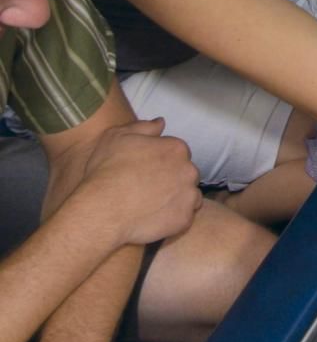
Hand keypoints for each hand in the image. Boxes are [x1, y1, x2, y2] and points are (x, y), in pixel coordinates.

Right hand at [79, 118, 200, 245]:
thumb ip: (143, 127)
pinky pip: (185, 216)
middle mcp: (189, 170)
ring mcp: (189, 195)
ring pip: (189, 195)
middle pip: (186, 173)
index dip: (161, 161)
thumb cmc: (106, 170)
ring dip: (176, 197)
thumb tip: (161, 122)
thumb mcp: (117, 137)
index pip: (177, 153)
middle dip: (172, 178)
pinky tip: (154, 217)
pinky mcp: (185, 219)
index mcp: (176, 148)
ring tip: (152, 204)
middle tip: (148, 187)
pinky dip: (173, 217)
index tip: (145, 170)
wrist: (102, 209)